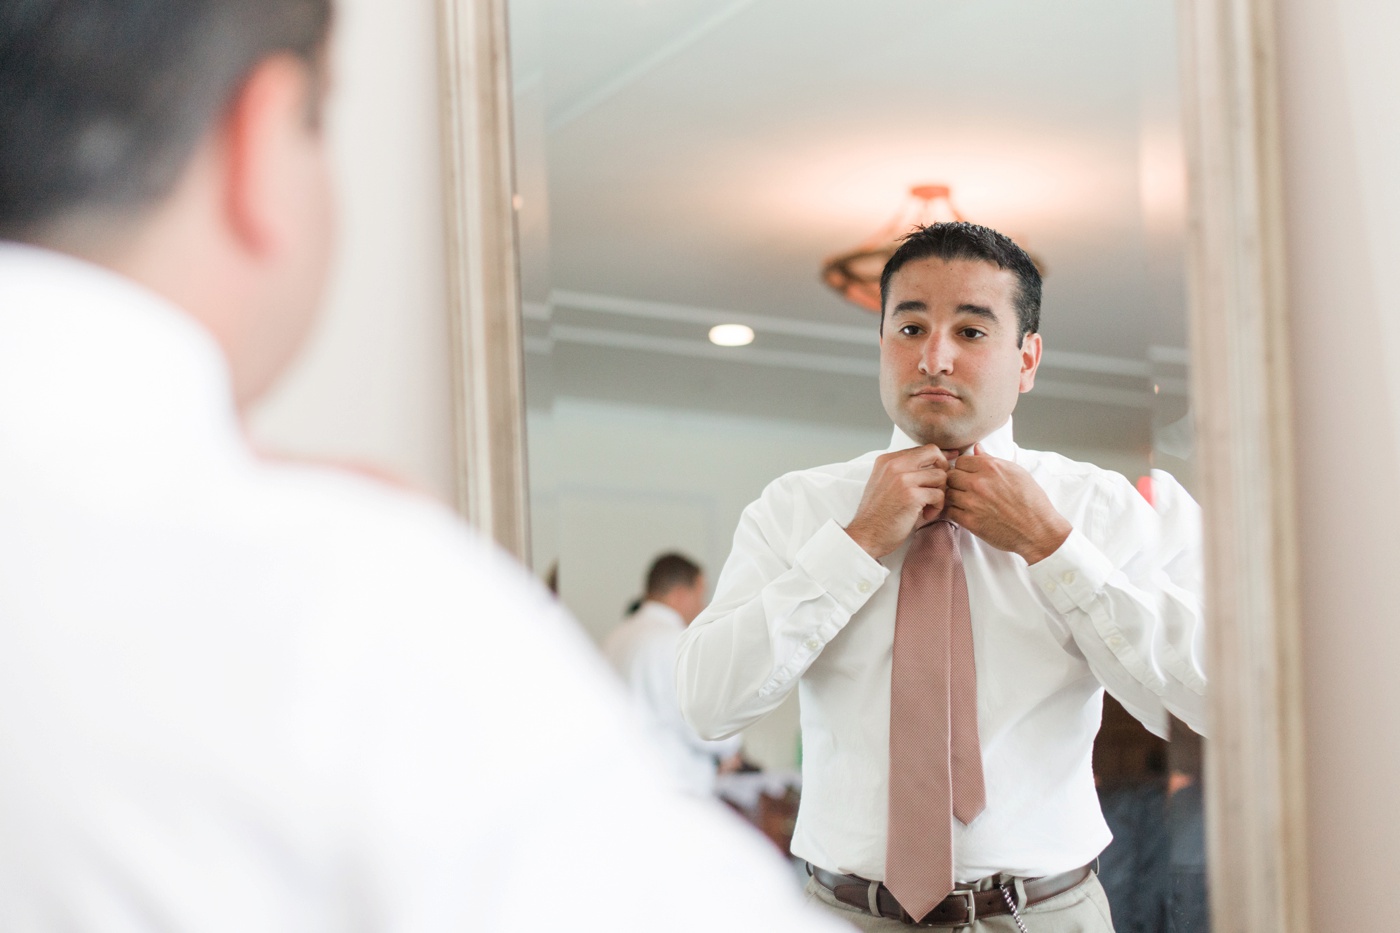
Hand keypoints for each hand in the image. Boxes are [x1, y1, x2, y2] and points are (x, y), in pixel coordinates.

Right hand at [844, 445, 949, 558]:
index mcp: (887, 460)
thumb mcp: (884, 483)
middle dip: (943, 470)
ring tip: (928, 507)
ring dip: (940, 493)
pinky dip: (937, 507)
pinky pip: (939, 494)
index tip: (946, 468)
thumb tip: (933, 462)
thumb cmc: (877, 514)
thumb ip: (903, 471)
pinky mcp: (911, 495)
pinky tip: (926, 515)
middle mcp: (894, 464)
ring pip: (940, 475)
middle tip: (938, 488)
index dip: (938, 459)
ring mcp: (902, 479)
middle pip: (934, 453)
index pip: (922, 449)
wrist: (865, 535)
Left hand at [944, 445, 1071, 562]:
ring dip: (954, 497)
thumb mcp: (1017, 473)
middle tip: (964, 489)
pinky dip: (954, 512)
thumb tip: (977, 449)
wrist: (1038, 530)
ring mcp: (972, 502)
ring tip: (964, 502)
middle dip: (956, 481)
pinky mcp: (970, 521)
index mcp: (991, 468)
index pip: (961, 461)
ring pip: (947, 493)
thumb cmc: (1032, 501)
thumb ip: (993, 460)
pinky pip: (949, 512)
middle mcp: (979, 483)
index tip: (969, 476)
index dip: (964, 468)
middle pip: (951, 476)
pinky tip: (964, 513)